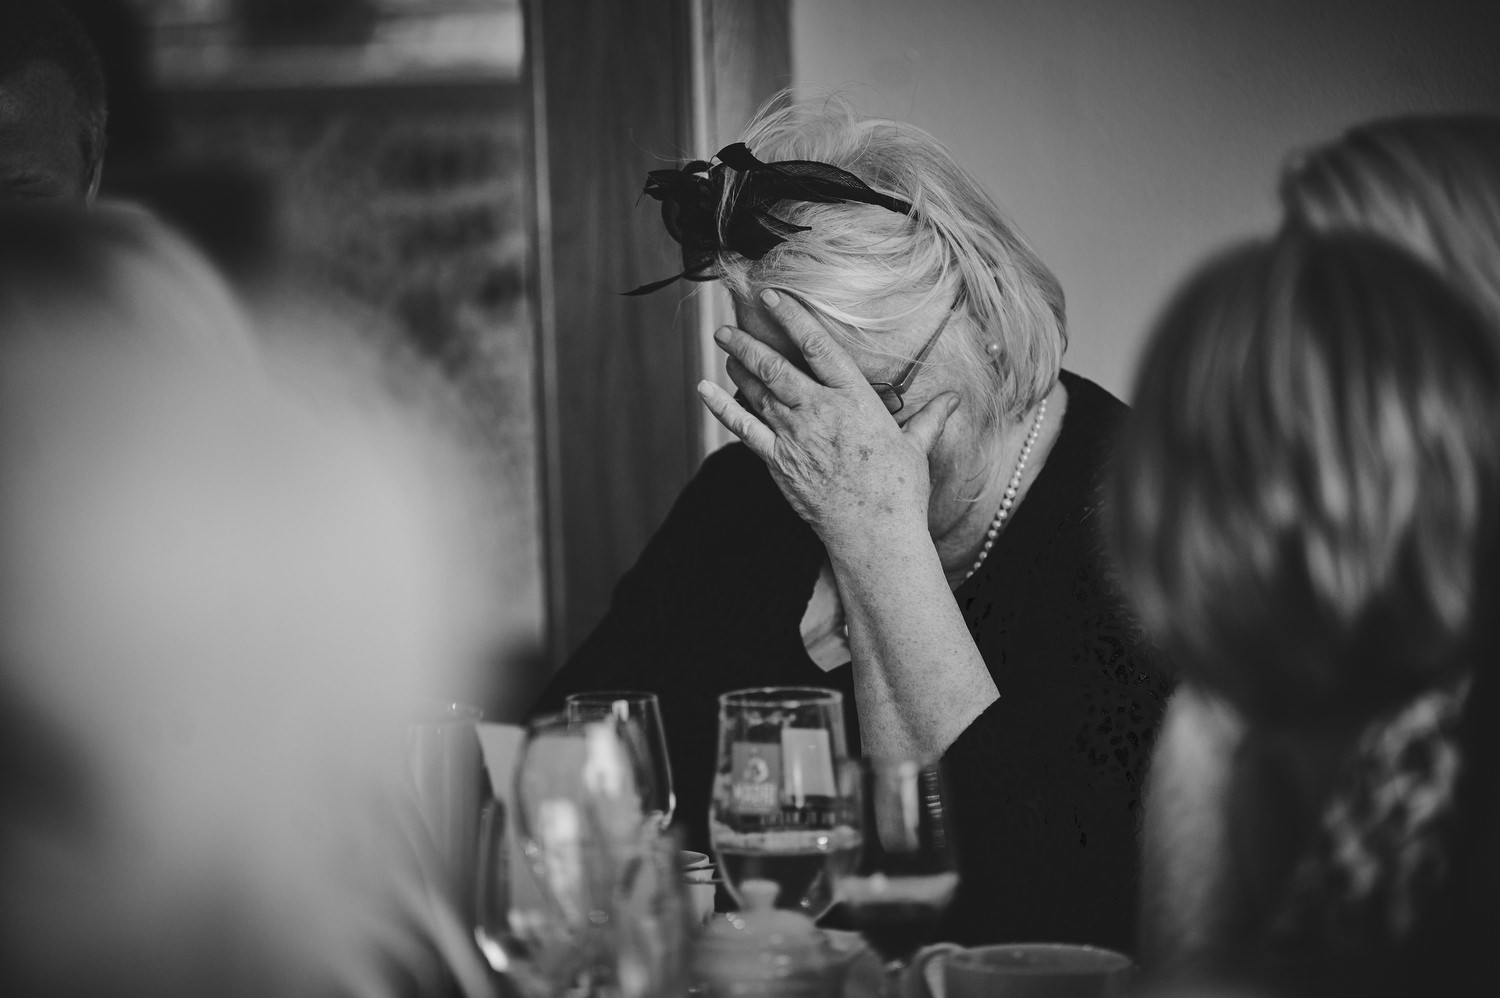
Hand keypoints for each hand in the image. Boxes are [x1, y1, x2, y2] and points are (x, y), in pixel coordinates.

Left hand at [697, 289, 959, 551]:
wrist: (874, 531)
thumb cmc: (899, 490)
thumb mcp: (917, 446)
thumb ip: (931, 417)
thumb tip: (954, 399)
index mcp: (854, 398)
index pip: (817, 345)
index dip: (791, 316)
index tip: (771, 296)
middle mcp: (820, 410)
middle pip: (776, 366)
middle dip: (748, 342)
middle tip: (727, 325)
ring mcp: (795, 436)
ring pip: (758, 391)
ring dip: (738, 367)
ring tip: (726, 348)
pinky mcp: (779, 462)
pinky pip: (744, 428)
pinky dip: (722, 408)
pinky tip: (705, 390)